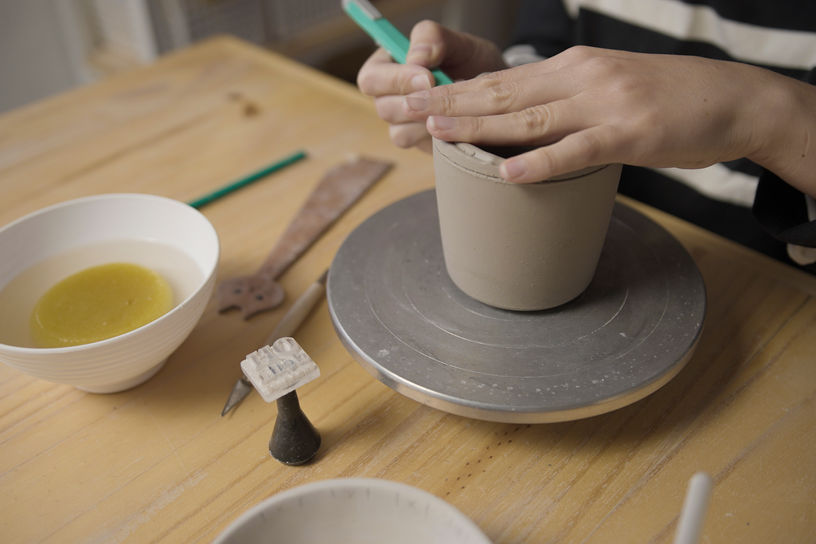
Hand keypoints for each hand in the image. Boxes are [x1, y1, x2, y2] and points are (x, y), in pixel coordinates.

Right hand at [356, 20, 505, 151]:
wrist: (494, 96)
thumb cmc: (472, 64)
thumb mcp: (458, 44)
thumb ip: (434, 39)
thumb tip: (415, 57)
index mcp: (388, 66)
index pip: (372, 77)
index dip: (396, 79)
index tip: (428, 77)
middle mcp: (388, 97)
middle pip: (382, 108)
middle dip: (415, 104)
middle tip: (444, 97)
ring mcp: (401, 124)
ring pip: (399, 132)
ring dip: (428, 121)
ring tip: (455, 110)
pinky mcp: (418, 143)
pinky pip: (418, 147)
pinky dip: (437, 137)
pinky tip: (455, 125)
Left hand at [402, 45, 815, 195]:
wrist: (729, 97)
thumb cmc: (663, 100)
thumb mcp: (604, 89)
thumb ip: (562, 104)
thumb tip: (519, 130)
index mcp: (568, 68)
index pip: (500, 78)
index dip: (453, 88)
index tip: (414, 95)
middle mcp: (578, 77)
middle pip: (501, 92)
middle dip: (447, 101)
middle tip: (402, 107)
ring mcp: (602, 103)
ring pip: (529, 116)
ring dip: (477, 124)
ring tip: (436, 132)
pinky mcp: (628, 133)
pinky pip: (576, 148)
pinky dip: (540, 162)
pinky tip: (509, 171)